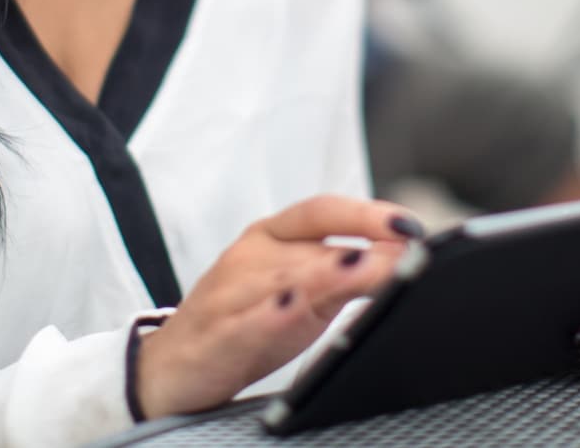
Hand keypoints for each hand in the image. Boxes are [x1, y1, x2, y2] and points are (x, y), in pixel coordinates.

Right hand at [133, 195, 423, 418]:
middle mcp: (250, 256)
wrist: (168, 368)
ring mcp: (230, 294)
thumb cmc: (243, 324)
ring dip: (329, 274)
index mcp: (270, 236)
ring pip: (284, 277)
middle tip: (411, 258)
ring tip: (369, 271)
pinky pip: (247, 321)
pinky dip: (273, 313)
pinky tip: (294, 307)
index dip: (366, 214)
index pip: (321, 211)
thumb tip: (406, 257)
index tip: (410, 227)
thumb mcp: (299, 294)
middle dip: (364, 253)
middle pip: (312, 247)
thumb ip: (345, 273)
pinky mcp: (217, 334)